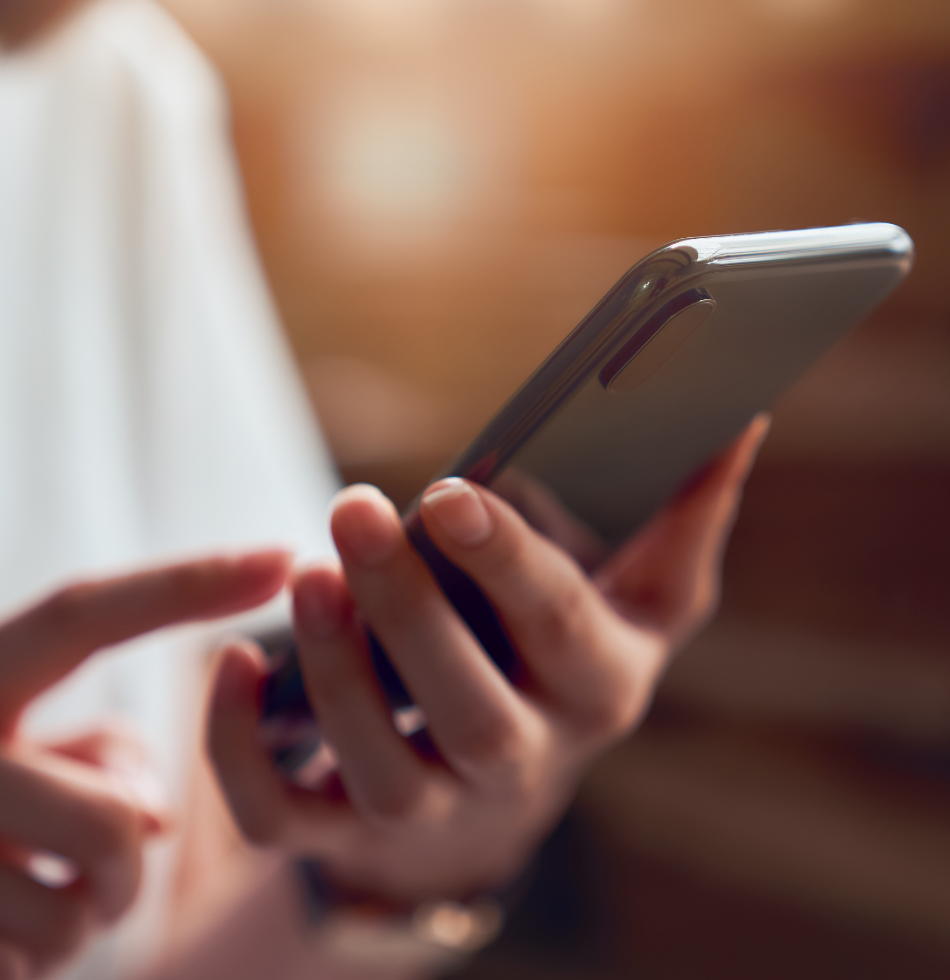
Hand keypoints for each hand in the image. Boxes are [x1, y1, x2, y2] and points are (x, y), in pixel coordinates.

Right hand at [0, 552, 290, 978]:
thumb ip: (104, 751)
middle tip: (108, 851)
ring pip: (85, 900)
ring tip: (31, 880)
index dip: (187, 582)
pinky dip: (41, 950)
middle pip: (114, 819)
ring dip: (89, 903)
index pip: (83, 610)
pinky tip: (0, 922)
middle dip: (134, 848)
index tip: (282, 553)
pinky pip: (39, 953)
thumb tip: (155, 820)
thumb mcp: (26, 748)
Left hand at [209, 417, 768, 902]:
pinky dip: (240, 750)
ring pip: (380, 765)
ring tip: (306, 572)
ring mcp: (434, 808)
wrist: (503, 781)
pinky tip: (232, 661)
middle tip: (355, 508)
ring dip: (335, 670)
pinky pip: (284, 816)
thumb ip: (688, 516)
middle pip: (469, 709)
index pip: (561, 629)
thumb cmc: (572, 661)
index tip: (452, 492)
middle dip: (409, 610)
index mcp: (600, 692)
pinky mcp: (349, 829)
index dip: (509, 564)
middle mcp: (522, 763)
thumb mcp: (648, 601)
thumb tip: (739, 417)